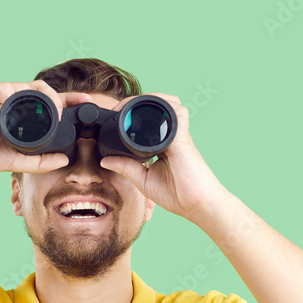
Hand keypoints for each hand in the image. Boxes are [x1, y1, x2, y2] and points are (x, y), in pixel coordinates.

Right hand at [0, 81, 93, 176]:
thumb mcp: (17, 160)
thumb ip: (39, 161)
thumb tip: (64, 160)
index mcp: (18, 111)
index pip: (46, 101)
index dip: (67, 99)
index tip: (87, 101)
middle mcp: (8, 99)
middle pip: (40, 88)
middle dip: (57, 97)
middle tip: (65, 111)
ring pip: (24, 85)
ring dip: (36, 98)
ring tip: (42, 114)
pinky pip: (3, 87)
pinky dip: (10, 98)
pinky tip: (7, 116)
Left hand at [98, 93, 226, 223]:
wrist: (198, 204)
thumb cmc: (177, 195)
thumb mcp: (144, 180)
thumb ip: (126, 168)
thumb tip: (105, 161)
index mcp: (162, 145)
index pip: (148, 123)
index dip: (132, 115)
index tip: (114, 117)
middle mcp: (171, 136)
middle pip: (157, 107)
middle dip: (137, 102)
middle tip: (118, 108)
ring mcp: (178, 135)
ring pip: (168, 103)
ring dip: (150, 98)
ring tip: (129, 104)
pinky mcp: (183, 137)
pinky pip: (176, 111)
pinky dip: (164, 104)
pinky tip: (148, 108)